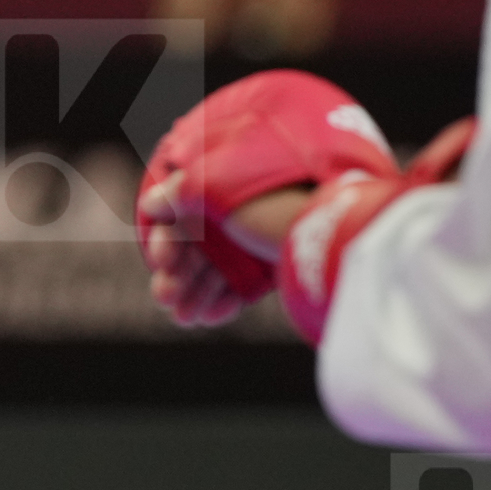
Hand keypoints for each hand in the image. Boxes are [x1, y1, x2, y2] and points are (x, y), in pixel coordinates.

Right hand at [137, 172, 314, 327]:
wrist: (340, 226)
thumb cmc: (274, 198)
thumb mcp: (214, 186)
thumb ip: (177, 193)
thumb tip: (150, 202)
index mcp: (225, 171)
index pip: (180, 205)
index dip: (164, 235)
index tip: (161, 262)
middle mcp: (240, 198)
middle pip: (197, 240)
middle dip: (177, 271)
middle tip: (165, 298)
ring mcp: (261, 229)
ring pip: (218, 264)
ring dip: (195, 290)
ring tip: (183, 318)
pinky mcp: (278, 257)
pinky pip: (245, 280)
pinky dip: (225, 298)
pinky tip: (209, 318)